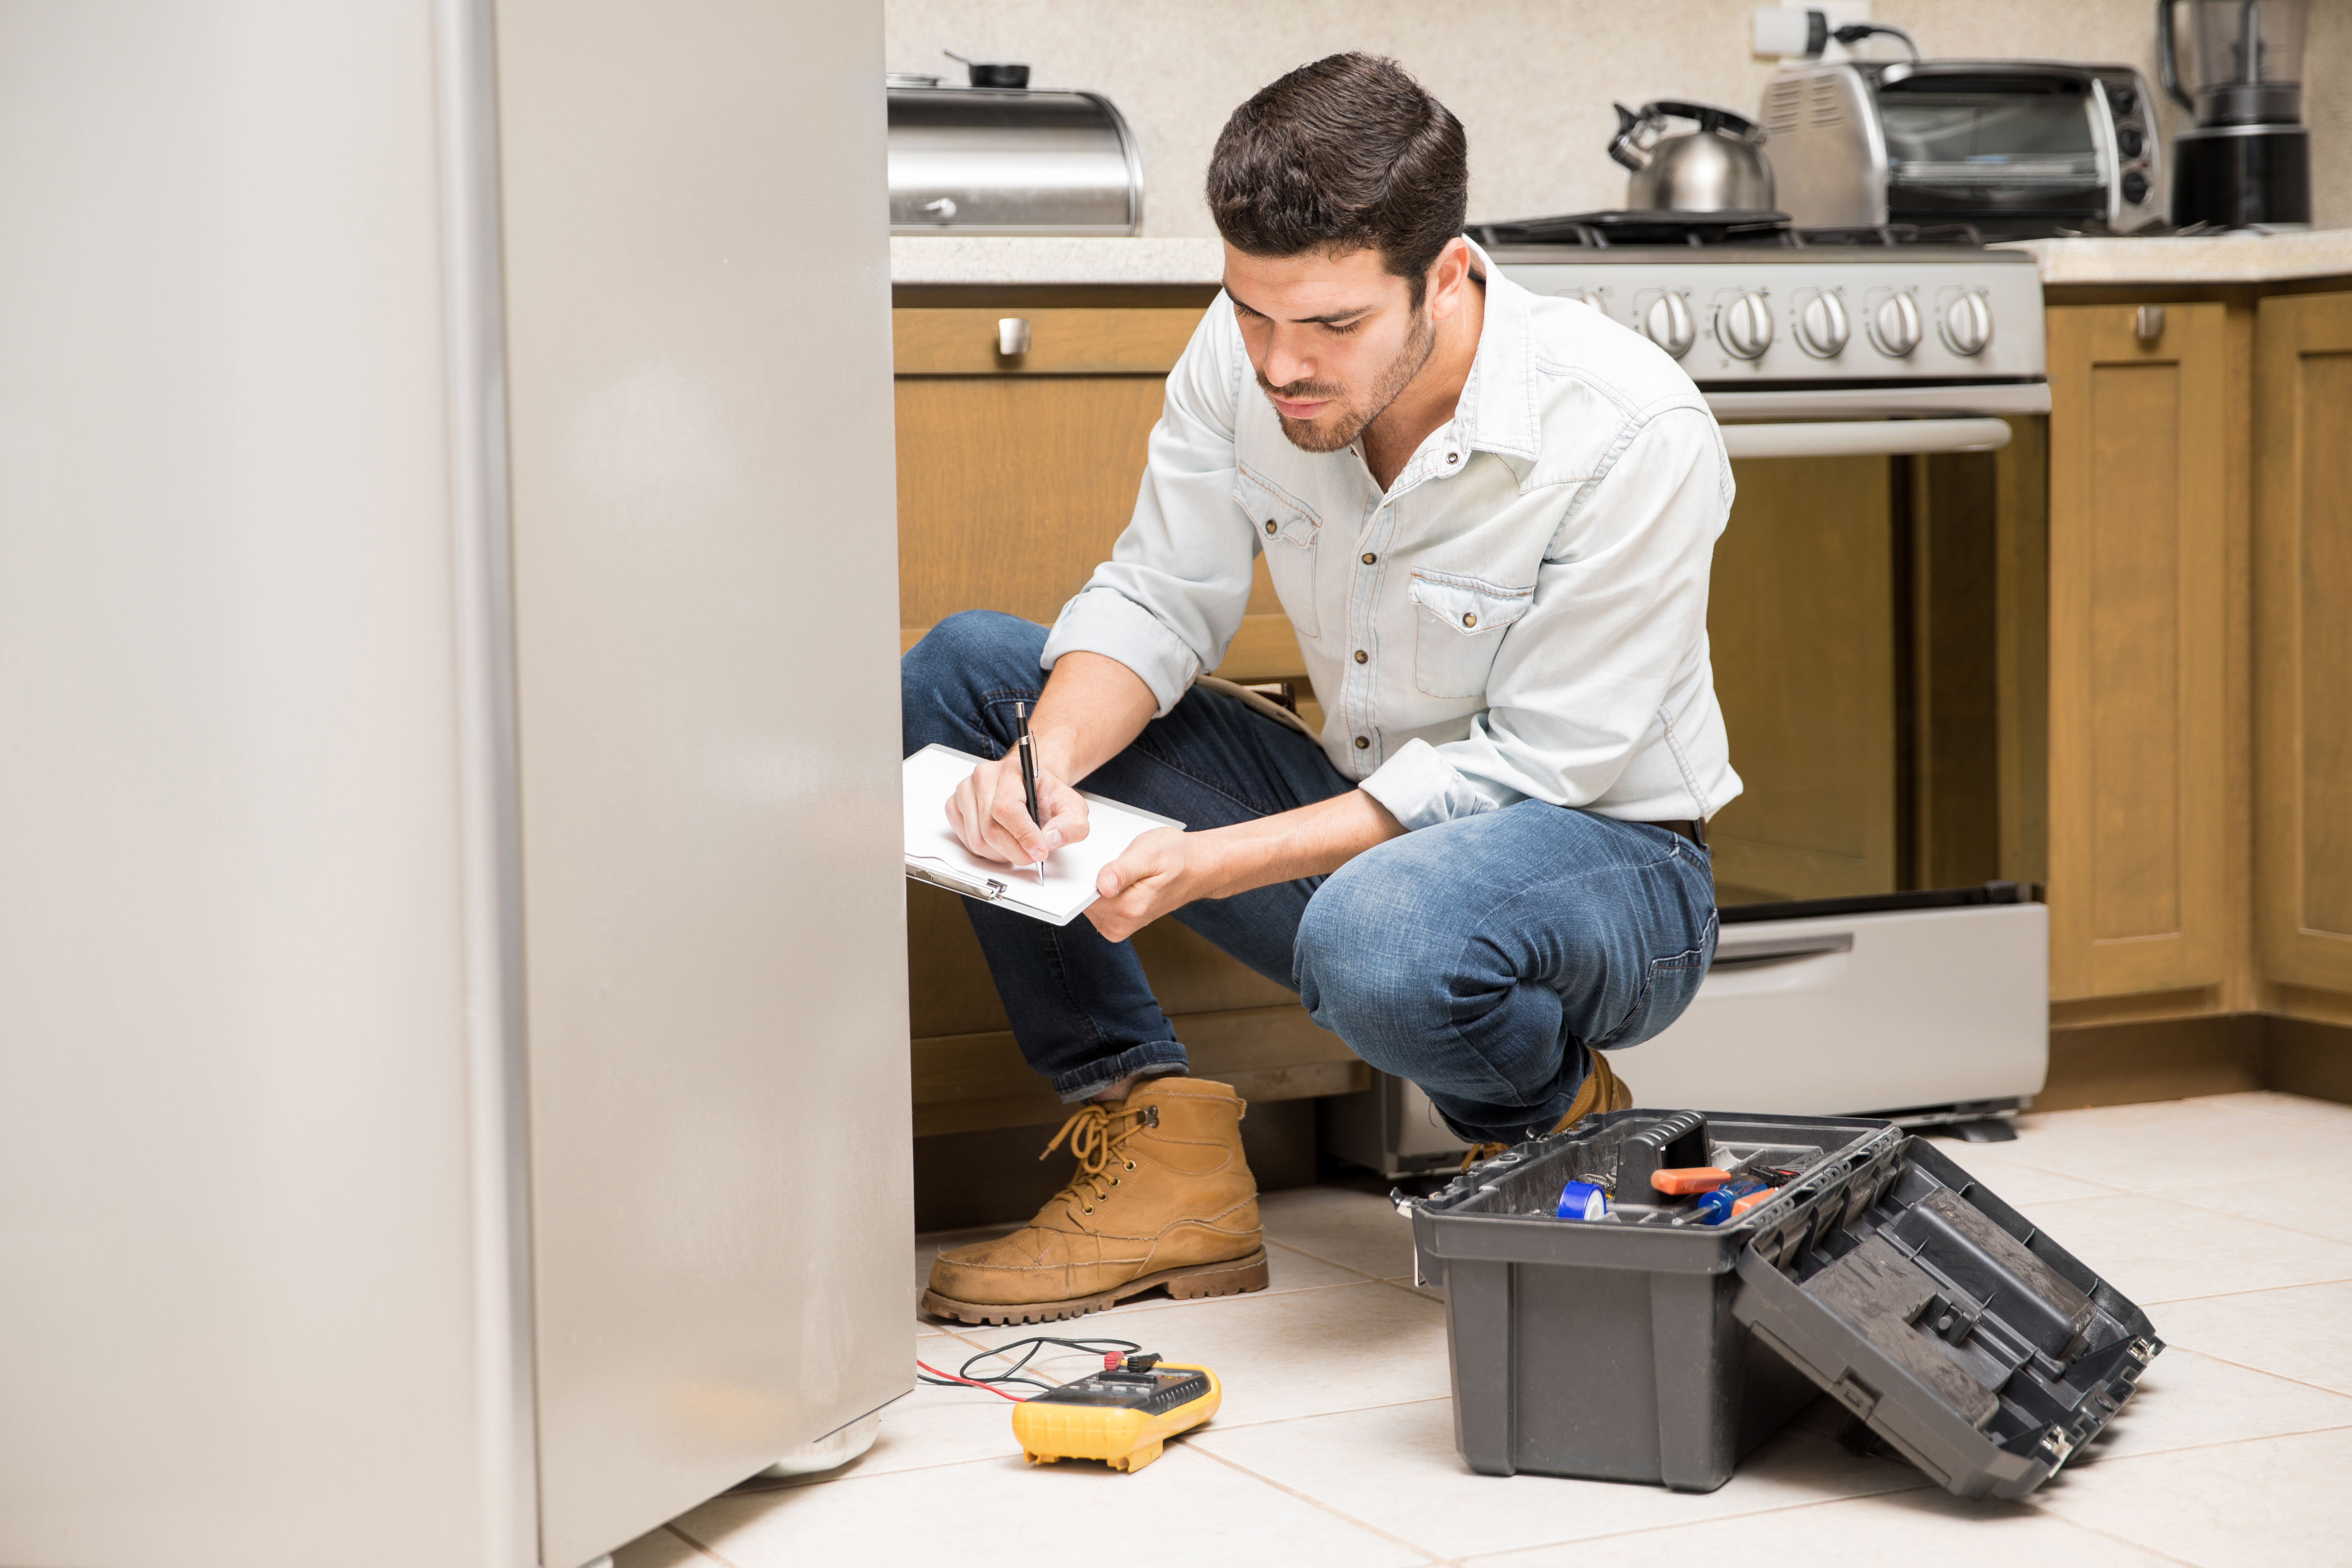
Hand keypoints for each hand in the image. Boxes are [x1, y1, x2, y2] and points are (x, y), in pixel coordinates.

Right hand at [946, 750, 1089, 868]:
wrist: (1030, 787)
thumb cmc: (1046, 795)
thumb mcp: (1073, 808)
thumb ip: (1071, 825)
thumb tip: (1051, 839)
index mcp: (1012, 770)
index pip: (1007, 808)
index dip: (1023, 836)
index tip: (1039, 852)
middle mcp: (984, 776)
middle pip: (990, 829)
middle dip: (1015, 852)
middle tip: (1032, 855)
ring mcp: (965, 790)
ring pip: (977, 840)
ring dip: (1001, 854)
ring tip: (1019, 848)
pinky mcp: (954, 805)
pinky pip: (966, 841)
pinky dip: (986, 851)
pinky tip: (1001, 843)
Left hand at [1085, 826, 1210, 942]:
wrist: (1197, 869)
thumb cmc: (1176, 856)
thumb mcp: (1150, 853)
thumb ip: (1124, 870)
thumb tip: (1102, 886)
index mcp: (1127, 909)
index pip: (1082, 895)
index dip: (1081, 874)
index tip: (1092, 858)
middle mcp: (1120, 924)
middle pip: (1082, 899)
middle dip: (1089, 877)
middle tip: (1112, 858)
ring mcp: (1117, 926)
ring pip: (1087, 901)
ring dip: (1095, 881)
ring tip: (1119, 866)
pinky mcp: (1116, 922)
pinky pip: (1095, 904)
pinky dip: (1101, 888)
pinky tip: (1117, 875)